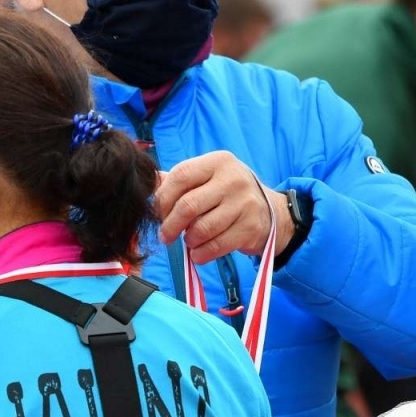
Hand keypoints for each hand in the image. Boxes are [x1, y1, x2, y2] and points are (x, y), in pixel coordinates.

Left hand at [154, 152, 293, 264]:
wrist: (270, 211)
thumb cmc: (226, 194)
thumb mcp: (206, 179)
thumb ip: (177, 180)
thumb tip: (145, 184)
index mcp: (218, 161)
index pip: (180, 176)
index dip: (163, 199)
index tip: (158, 214)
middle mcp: (233, 179)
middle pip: (188, 206)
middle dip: (170, 225)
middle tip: (165, 236)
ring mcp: (245, 203)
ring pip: (201, 229)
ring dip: (188, 241)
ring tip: (189, 240)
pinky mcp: (251, 227)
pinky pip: (215, 246)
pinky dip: (201, 254)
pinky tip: (198, 253)